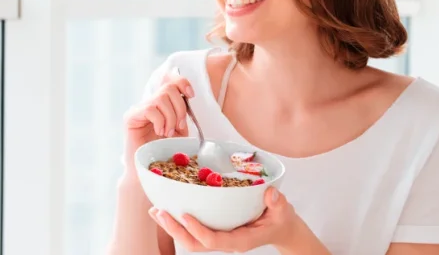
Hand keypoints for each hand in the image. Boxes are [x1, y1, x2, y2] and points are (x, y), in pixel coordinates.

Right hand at [123, 71, 192, 170]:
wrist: (149, 170)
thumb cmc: (164, 152)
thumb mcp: (180, 131)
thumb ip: (183, 114)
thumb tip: (189, 98)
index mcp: (161, 105)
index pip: (170, 81)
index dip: (182, 83)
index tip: (191, 95)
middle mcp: (149, 103)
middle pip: (168, 88)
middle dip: (180, 107)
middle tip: (179, 126)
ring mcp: (139, 109)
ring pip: (161, 98)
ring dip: (170, 117)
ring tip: (168, 133)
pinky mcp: (131, 117)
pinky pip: (151, 108)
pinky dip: (160, 121)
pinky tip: (159, 133)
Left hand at [149, 187, 298, 252]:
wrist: (280, 228)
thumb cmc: (280, 219)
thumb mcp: (283, 211)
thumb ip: (278, 204)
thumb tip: (271, 194)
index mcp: (240, 241)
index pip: (214, 241)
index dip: (198, 230)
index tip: (184, 216)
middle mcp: (225, 242)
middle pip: (195, 244)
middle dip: (175, 230)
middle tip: (160, 212)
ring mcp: (218, 237)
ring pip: (190, 240)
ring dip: (171, 227)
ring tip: (155, 211)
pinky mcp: (214, 230)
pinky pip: (192, 231)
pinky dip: (177, 222)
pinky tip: (166, 209)